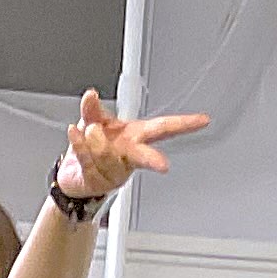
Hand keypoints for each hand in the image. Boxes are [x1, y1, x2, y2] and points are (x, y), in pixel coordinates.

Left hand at [58, 88, 211, 202]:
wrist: (74, 178)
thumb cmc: (92, 148)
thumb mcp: (94, 122)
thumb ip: (93, 108)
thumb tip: (91, 95)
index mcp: (135, 138)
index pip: (164, 129)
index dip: (184, 124)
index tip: (202, 120)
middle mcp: (128, 156)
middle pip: (144, 156)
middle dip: (153, 160)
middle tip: (163, 165)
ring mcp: (115, 172)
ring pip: (106, 153)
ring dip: (93, 139)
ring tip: (87, 132)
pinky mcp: (97, 182)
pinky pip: (87, 158)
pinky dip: (78, 143)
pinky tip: (74, 132)